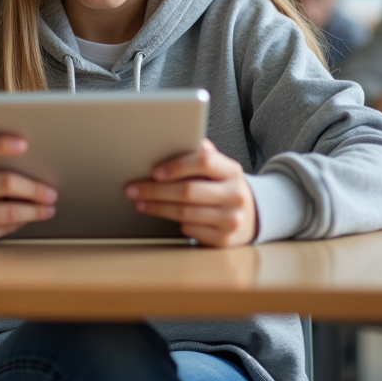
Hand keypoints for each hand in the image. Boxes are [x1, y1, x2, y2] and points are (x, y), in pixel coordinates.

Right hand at [0, 135, 57, 245]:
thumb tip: (31, 158)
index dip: (2, 144)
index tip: (25, 143)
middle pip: (6, 183)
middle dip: (35, 188)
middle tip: (51, 191)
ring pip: (11, 213)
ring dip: (35, 210)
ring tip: (49, 206)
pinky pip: (5, 228)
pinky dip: (21, 221)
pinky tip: (29, 216)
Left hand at [125, 140, 256, 247]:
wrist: (249, 217)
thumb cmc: (221, 186)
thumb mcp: (217, 168)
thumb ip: (198, 154)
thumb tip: (168, 141)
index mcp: (232, 170)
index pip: (204, 161)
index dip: (177, 166)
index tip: (154, 171)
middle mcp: (235, 194)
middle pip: (189, 191)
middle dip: (155, 190)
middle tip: (132, 189)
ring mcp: (231, 219)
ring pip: (185, 213)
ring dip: (157, 208)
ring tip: (139, 202)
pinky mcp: (223, 239)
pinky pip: (190, 229)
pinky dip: (174, 222)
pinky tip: (163, 215)